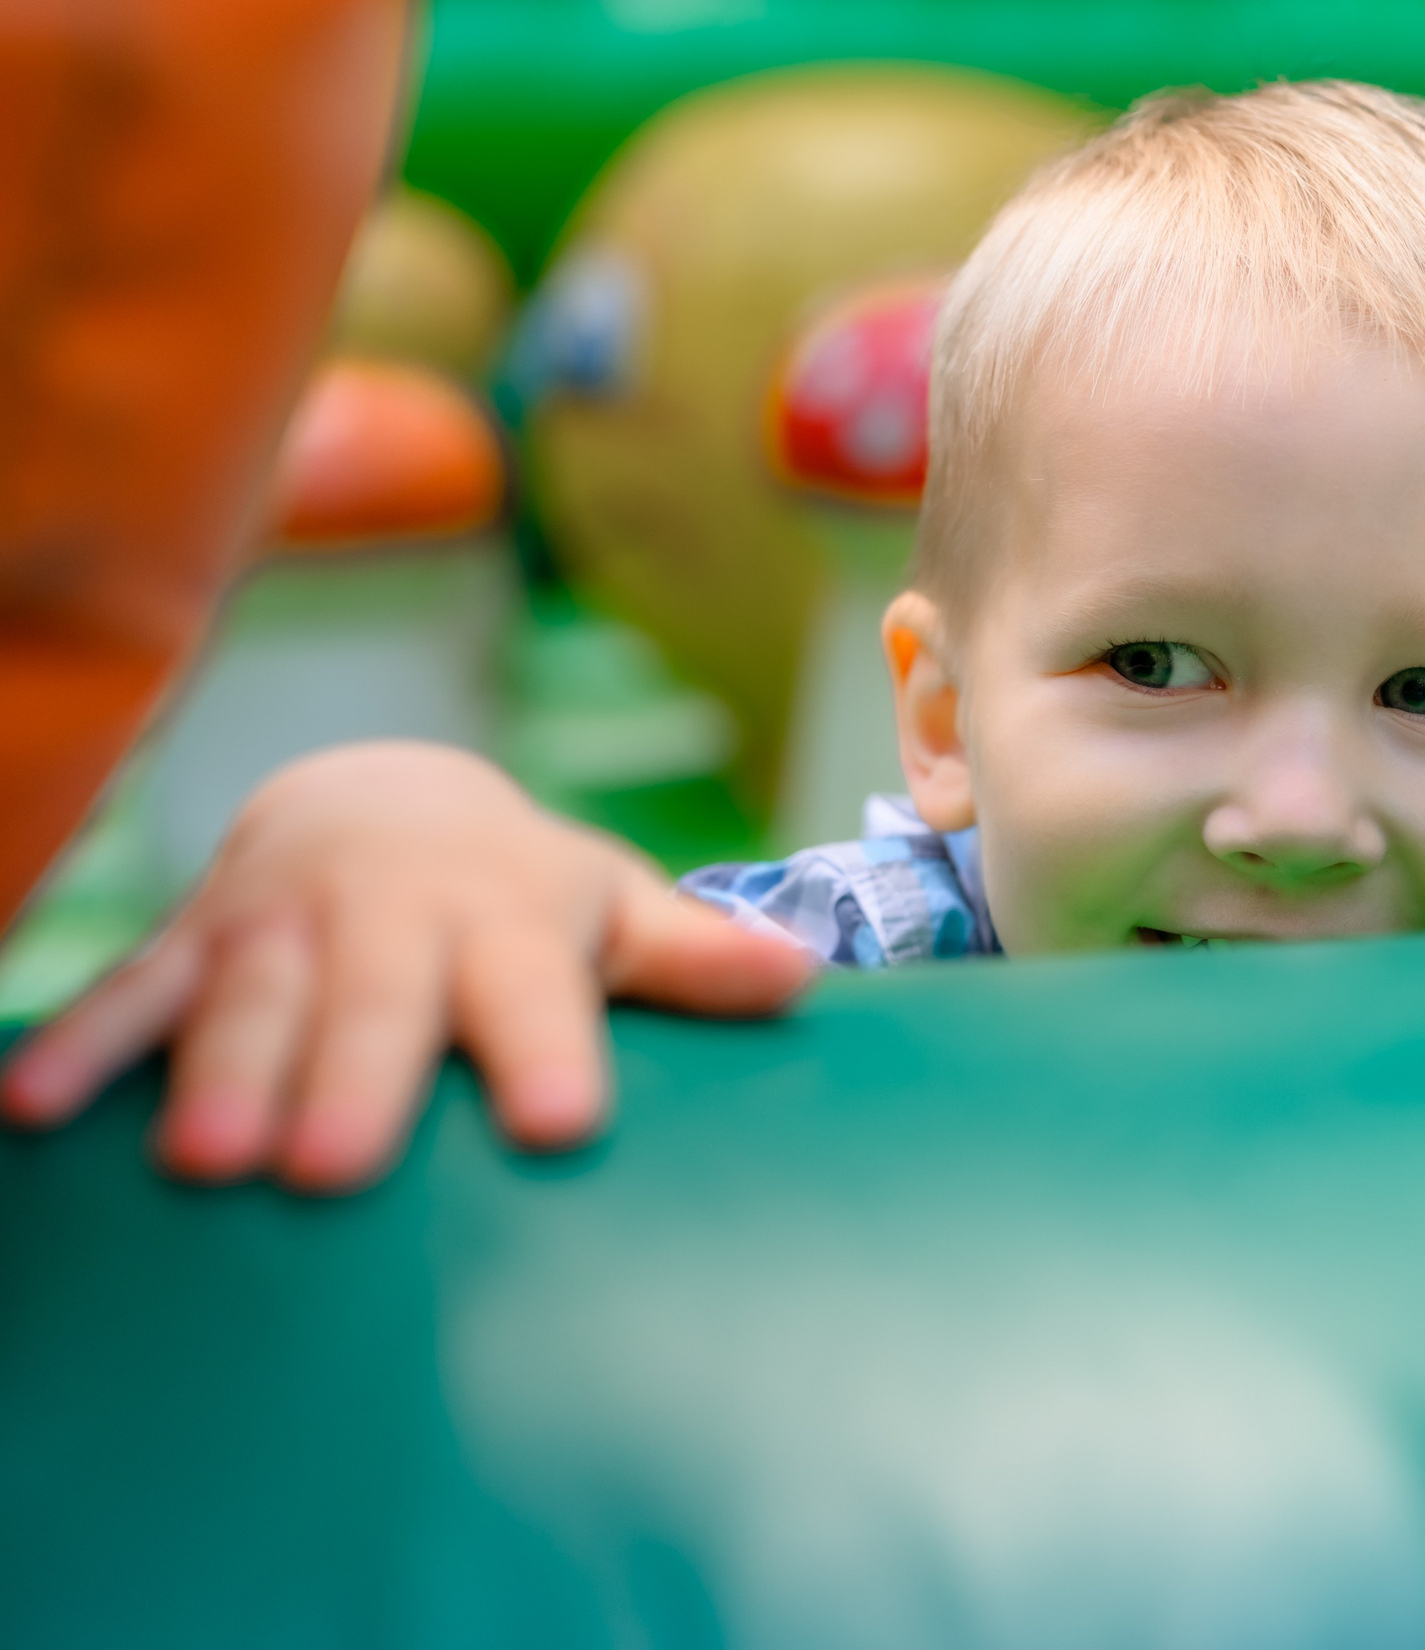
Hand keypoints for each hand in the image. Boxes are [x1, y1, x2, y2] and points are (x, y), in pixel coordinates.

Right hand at [0, 741, 811, 1190]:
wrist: (383, 797)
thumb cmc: (520, 890)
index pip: (537, 994)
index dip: (547, 1053)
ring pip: (247, 999)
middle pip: (375, 1005)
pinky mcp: (196, 943)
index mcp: (507, 922)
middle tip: (332, 1170)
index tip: (559, 1125)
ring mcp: (282, 928)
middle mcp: (391, 922)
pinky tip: (30, 1117)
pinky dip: (81, 1048)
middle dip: (352, 1079)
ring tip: (206, 1160)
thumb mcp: (610, 909)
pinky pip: (131, 992)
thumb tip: (804, 979)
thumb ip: (692, 957)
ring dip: (220, 1072)